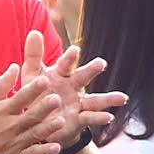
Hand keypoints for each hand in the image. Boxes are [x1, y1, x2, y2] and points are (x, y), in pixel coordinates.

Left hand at [28, 32, 126, 153]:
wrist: (37, 120)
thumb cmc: (36, 93)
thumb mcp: (31, 75)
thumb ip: (34, 55)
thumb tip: (35, 32)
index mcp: (60, 73)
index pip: (66, 63)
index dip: (70, 57)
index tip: (74, 50)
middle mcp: (72, 86)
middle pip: (83, 76)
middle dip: (91, 70)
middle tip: (101, 63)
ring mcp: (77, 102)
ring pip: (95, 99)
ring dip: (108, 99)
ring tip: (122, 98)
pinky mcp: (78, 119)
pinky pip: (90, 117)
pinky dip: (99, 117)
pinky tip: (109, 117)